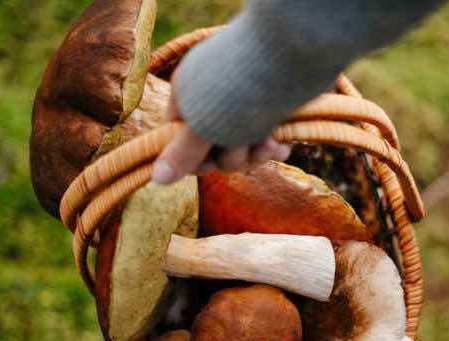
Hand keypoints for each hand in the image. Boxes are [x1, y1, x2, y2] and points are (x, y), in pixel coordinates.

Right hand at [152, 91, 291, 183]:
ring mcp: (241, 102)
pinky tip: (282, 148)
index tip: (208, 166)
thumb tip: (156, 178)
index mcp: (186, 96)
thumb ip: (182, 154)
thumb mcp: (206, 127)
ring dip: (254, 152)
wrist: (292, 54)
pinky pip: (264, 138)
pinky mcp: (269, 106)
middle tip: (246, 150)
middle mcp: (211, 98)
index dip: (192, 160)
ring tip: (269, 143)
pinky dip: (272, 146)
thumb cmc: (240, 90)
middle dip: (232, 156)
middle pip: (213, 148)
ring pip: (241, 146)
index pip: (177, 140)